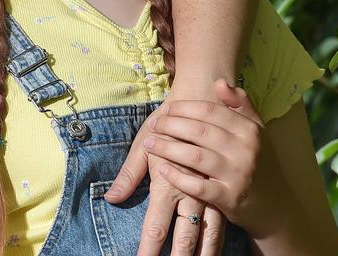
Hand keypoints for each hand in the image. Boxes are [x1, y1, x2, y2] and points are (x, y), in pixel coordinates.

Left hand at [105, 107, 225, 255]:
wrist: (208, 96)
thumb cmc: (171, 118)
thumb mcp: (146, 140)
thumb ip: (130, 173)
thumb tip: (110, 198)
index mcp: (168, 181)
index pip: (156, 226)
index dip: (148, 248)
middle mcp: (192, 190)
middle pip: (185, 237)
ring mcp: (212, 191)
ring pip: (209, 235)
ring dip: (202, 254)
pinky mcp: (227, 189)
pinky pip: (222, 221)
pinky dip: (217, 240)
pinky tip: (211, 253)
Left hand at [143, 80, 275, 232]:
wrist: (274, 204)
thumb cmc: (255, 160)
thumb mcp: (254, 129)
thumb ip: (240, 104)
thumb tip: (220, 82)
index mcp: (249, 129)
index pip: (210, 111)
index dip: (184, 108)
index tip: (166, 108)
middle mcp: (245, 150)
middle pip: (199, 131)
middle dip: (170, 125)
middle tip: (153, 124)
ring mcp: (238, 175)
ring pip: (194, 156)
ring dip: (166, 148)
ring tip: (149, 143)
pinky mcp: (229, 198)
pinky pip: (197, 187)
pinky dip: (178, 177)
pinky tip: (162, 169)